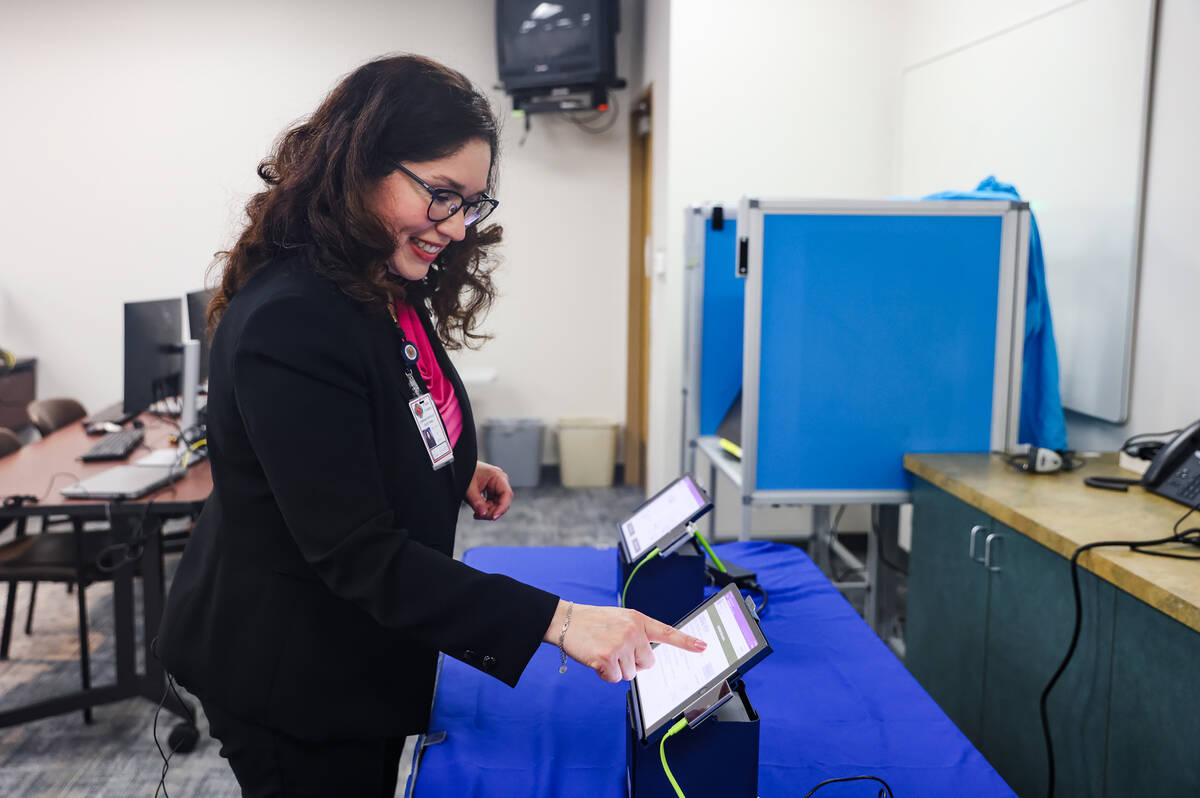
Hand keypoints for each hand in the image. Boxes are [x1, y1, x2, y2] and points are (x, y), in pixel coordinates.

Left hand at [466, 460, 512, 519]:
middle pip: (502, 501)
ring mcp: (496, 486)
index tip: (494, 517)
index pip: (506, 494)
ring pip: (497, 504)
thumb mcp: (469, 488)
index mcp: (497, 476)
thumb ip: (476, 501)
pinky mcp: (491, 490)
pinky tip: (477, 511)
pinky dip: (485, 508)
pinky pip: (492, 502)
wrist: (459, 465)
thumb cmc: (464, 471)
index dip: (502, 507)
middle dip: (492, 511)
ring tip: (476, 514)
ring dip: (488, 511)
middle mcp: (499, 481)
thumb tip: (483, 514)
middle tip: (479, 516)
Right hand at [544, 601, 707, 682]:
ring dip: (618, 668)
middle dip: (634, 662)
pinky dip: (606, 674)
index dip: (686, 642)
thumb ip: (636, 634)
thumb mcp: (620, 619)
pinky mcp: (607, 658)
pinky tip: (596, 658)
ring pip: (631, 673)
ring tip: (603, 650)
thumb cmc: (593, 622)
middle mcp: (633, 631)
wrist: (565, 621)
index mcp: (638, 620)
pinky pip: (615, 679)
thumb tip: (646, 660)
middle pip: (647, 663)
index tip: (703, 647)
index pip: (667, 632)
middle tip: (616, 649)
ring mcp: (620, 645)